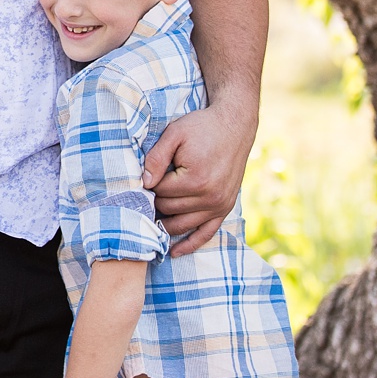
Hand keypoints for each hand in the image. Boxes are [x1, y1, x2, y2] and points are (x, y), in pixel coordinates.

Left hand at [142, 99, 254, 254]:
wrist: (235, 124)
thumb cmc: (202, 127)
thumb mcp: (174, 134)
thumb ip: (156, 158)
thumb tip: (143, 183)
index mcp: (195, 180)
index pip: (159, 192)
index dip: (147, 184)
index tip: (142, 177)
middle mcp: (209, 197)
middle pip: (168, 210)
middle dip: (154, 201)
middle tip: (143, 194)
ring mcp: (219, 205)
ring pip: (182, 225)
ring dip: (164, 223)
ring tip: (147, 220)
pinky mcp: (225, 208)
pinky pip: (206, 233)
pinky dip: (190, 244)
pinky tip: (174, 252)